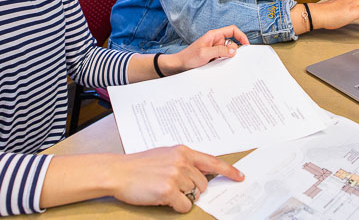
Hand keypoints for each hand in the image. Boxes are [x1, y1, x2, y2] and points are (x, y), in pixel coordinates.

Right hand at [107, 145, 243, 212]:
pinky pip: (185, 206)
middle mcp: (182, 162)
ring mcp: (175, 176)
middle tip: (174, 187)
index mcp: (183, 151)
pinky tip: (163, 199)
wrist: (118, 171)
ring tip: (164, 189)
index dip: (229, 171)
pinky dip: (177, 207)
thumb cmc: (139, 165)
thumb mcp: (165, 155)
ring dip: (182, 197)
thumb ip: (184, 161)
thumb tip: (202, 172)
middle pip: (203, 184)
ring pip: (193, 195)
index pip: (212, 161)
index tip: (240, 177)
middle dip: (193, 190)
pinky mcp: (168, 190)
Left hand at [163, 25, 249, 73]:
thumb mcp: (205, 53)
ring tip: (220, 63)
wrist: (179, 66)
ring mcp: (215, 49)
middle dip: (234, 51)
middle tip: (231, 59)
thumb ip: (220, 51)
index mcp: (214, 35)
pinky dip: (224, 62)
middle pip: (232, 43)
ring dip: (228, 58)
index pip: (232, 30)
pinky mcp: (214, 57)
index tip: (247, 45)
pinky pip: (224, 58)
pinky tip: (218, 66)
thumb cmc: (189, 57)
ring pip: (229, 52)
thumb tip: (234, 51)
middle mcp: (216, 41)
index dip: (241, 36)